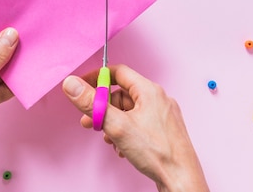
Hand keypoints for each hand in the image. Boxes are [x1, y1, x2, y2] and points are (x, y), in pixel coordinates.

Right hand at [62, 64, 209, 191]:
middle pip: (122, 94)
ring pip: (129, 111)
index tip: (83, 86)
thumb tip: (72, 85)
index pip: (119, 72)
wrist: (180, 179)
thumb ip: (92, 103)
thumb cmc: (157, 153)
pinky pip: (138, 123)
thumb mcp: (116, 126)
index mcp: (149, 91)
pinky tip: (121, 147)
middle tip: (88, 119)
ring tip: (107, 138)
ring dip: (113, 123)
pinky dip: (125, 132)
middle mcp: (158, 99)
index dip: (98, 78)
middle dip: (103, 108)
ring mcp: (162, 115)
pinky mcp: (163, 131)